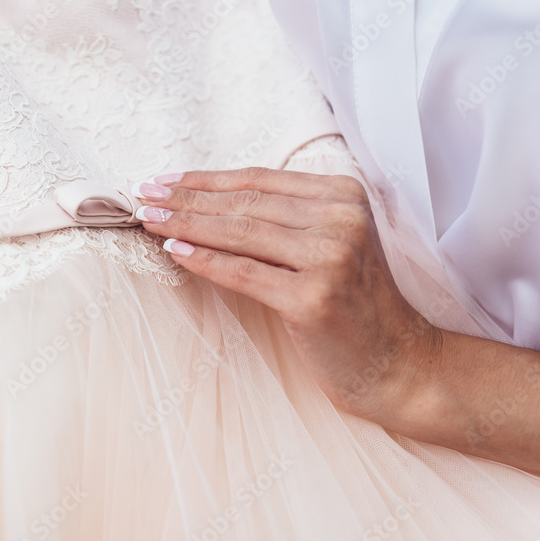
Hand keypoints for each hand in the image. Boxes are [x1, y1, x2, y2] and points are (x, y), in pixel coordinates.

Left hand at [132, 167, 441, 423]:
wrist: (396, 361)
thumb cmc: (354, 302)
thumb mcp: (329, 243)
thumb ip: (284, 217)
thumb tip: (205, 201)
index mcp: (343, 195)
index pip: (259, 180)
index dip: (206, 179)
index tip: (164, 179)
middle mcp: (341, 219)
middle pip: (245, 203)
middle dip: (186, 198)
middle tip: (143, 195)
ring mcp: (330, 258)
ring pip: (240, 233)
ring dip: (186, 224)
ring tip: (149, 220)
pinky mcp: (314, 299)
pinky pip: (245, 273)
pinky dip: (205, 261)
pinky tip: (174, 252)